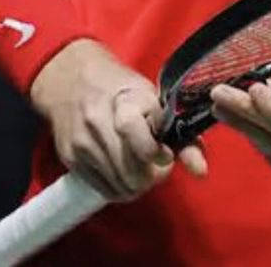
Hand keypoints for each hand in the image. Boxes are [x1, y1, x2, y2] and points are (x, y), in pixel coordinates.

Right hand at [29, 38, 207, 198]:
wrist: (70, 79)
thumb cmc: (120, 87)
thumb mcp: (150, 96)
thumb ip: (179, 131)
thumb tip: (200, 170)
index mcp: (124, 102)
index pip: (138, 139)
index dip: (156, 154)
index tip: (166, 155)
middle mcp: (99, 122)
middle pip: (132, 172)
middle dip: (152, 176)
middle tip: (158, 166)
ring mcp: (82, 143)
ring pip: (120, 186)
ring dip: (138, 185)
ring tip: (142, 169)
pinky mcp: (70, 159)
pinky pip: (103, 190)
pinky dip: (120, 189)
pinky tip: (125, 173)